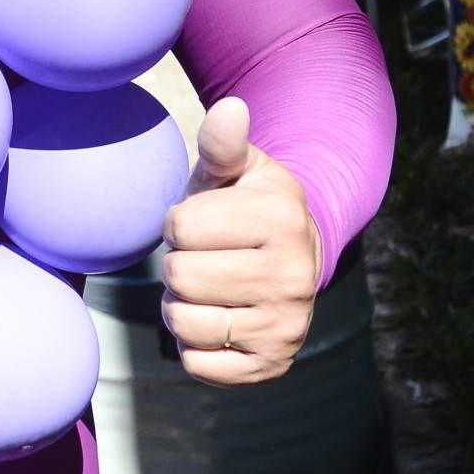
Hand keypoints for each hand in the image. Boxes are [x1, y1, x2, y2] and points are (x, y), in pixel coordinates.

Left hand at [159, 96, 323, 387]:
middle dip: (179, 265)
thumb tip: (230, 108)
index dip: (179, 223)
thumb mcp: (237, 170)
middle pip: (179, 277)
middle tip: (206, 258)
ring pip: (183, 323)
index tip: (204, 222)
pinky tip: (217, 320)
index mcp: (282, 219)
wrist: (293, 258)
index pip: (180, 228)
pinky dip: (193, 346)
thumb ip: (223, 143)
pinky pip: (197, 364)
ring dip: (181, 306)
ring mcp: (285, 326)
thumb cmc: (247, 206)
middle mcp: (292, 277)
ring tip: (209, 288)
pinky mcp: (272, 364)